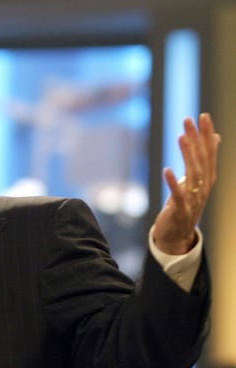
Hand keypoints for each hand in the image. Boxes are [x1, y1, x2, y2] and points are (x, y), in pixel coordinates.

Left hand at [153, 112, 219, 254]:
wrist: (177, 235)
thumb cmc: (185, 204)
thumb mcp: (196, 181)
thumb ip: (205, 159)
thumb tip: (214, 137)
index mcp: (208, 178)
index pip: (209, 153)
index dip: (206, 135)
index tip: (203, 116)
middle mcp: (204, 187)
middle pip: (201, 159)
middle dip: (196, 139)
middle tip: (188, 119)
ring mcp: (194, 199)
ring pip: (193, 174)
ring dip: (187, 154)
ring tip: (181, 137)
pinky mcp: (180, 210)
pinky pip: (178, 195)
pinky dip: (173, 182)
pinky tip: (167, 170)